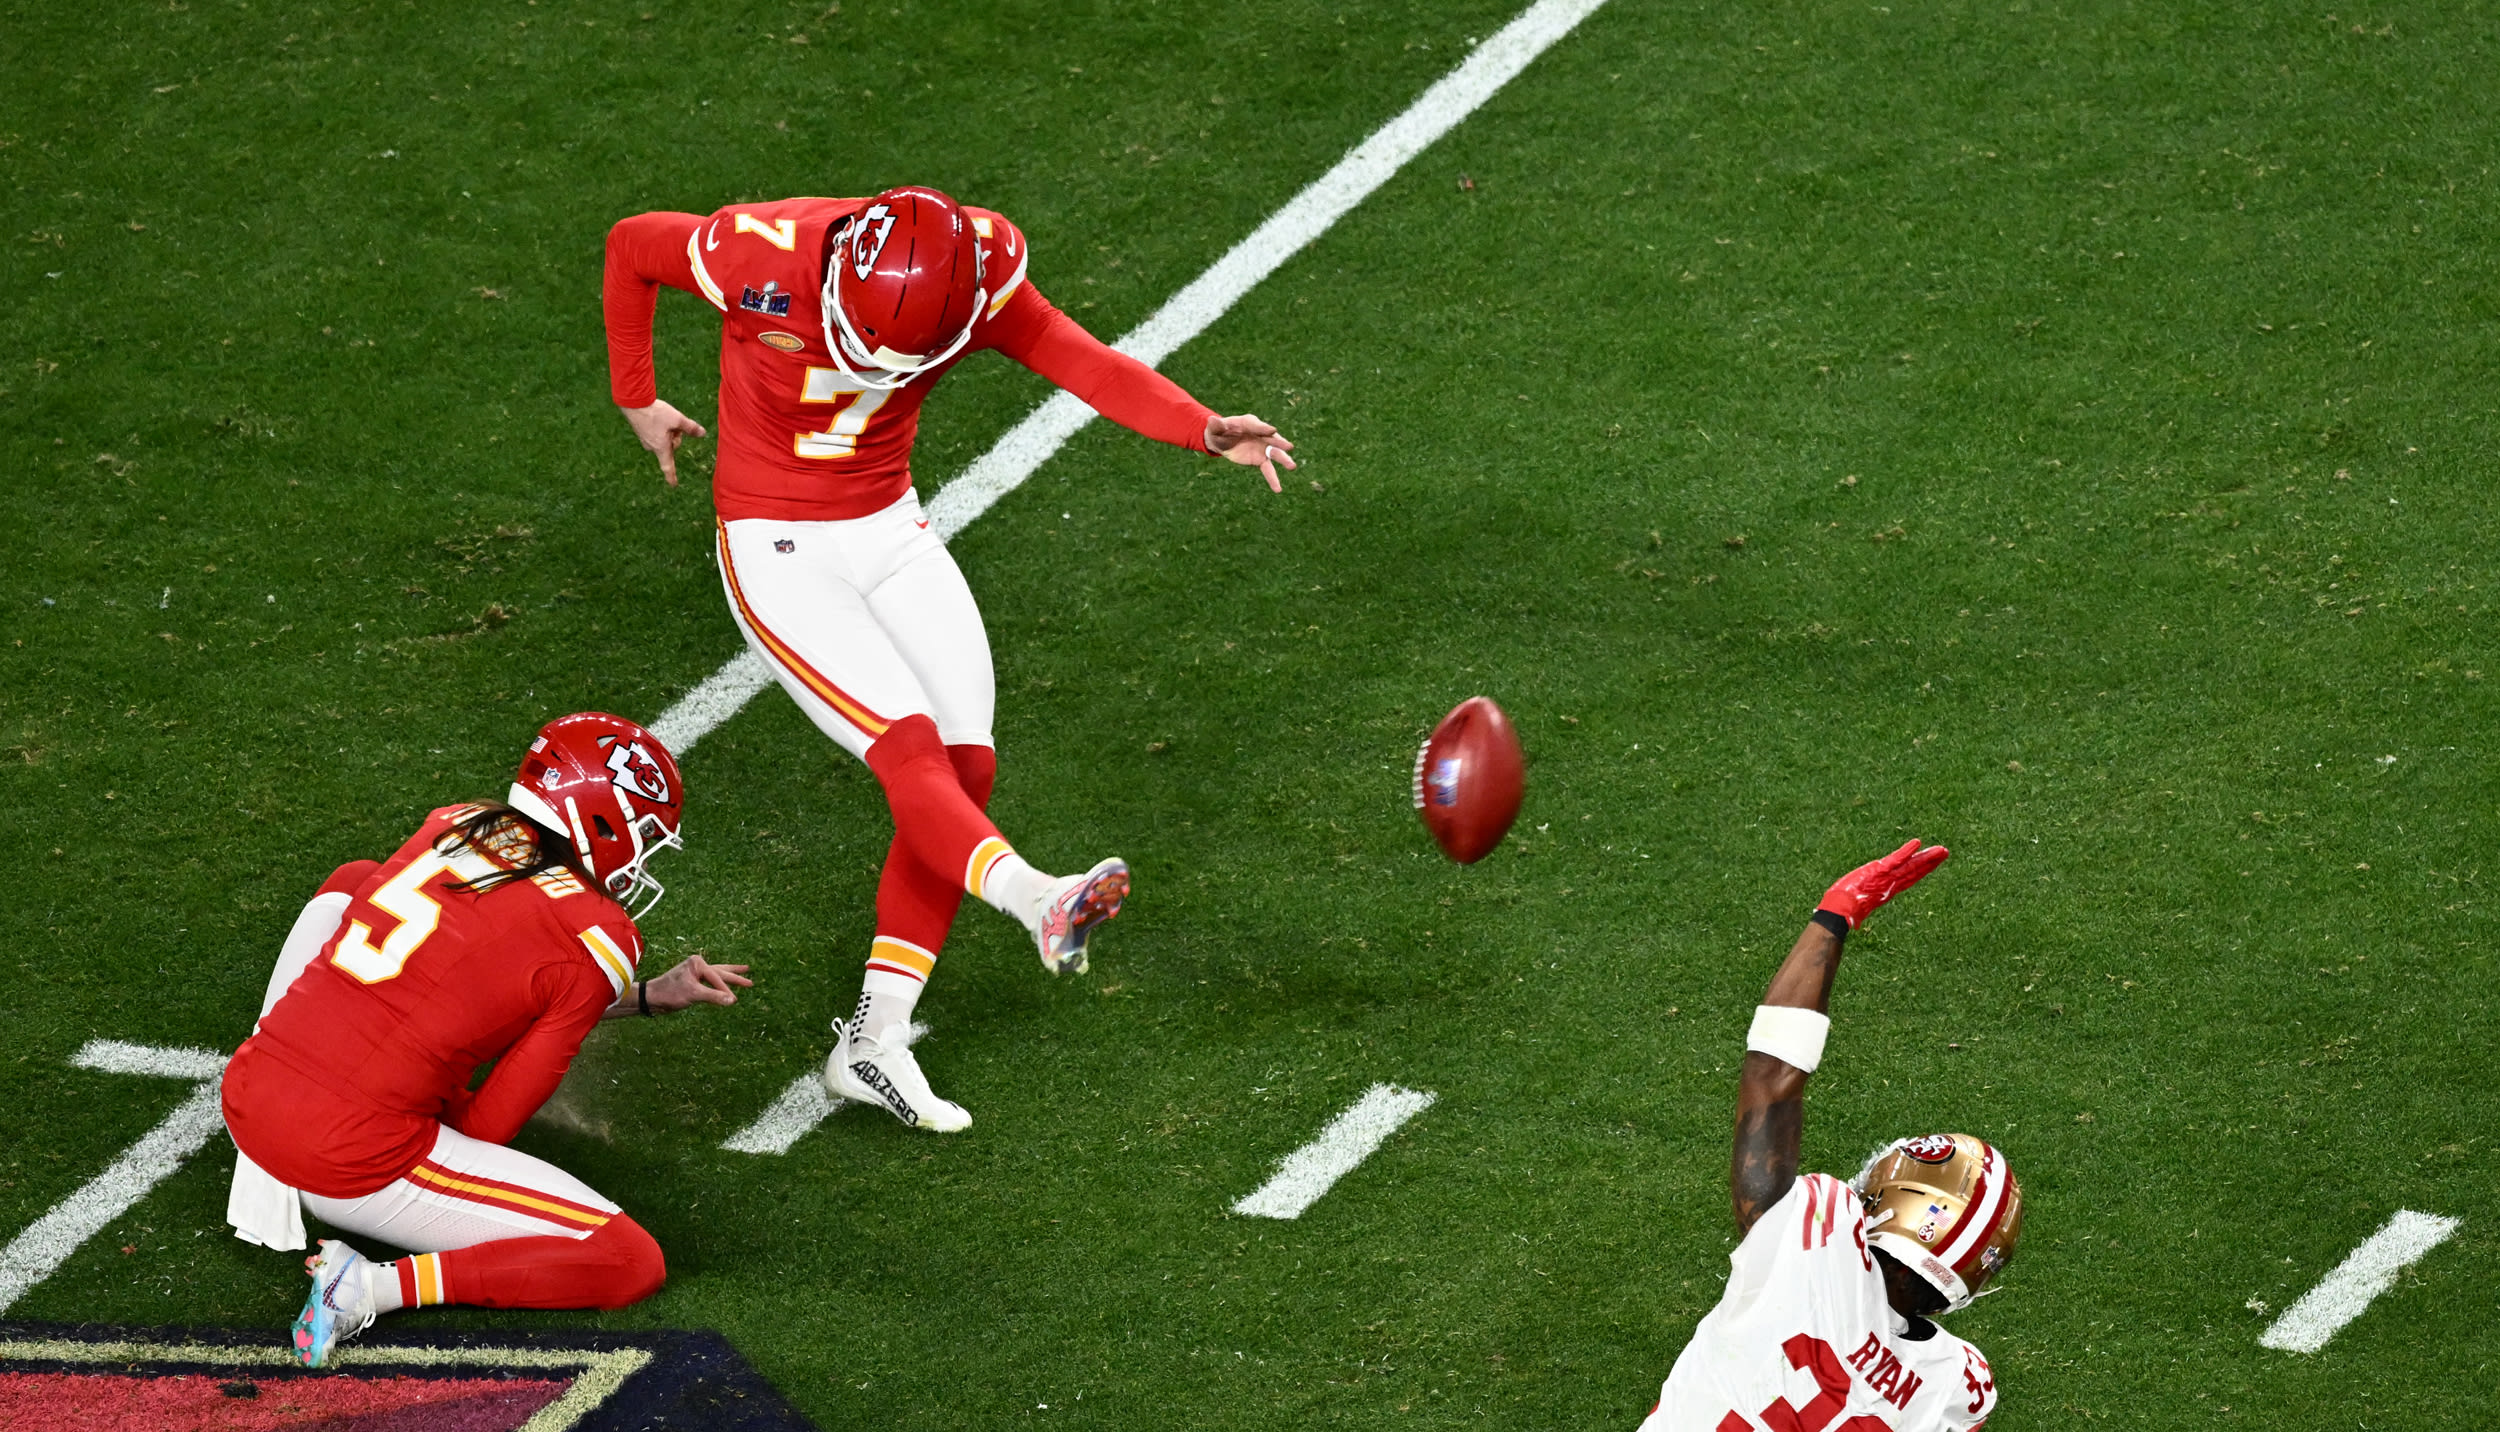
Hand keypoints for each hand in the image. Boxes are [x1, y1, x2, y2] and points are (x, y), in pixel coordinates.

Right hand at [621, 399, 709, 486]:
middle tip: (674, 423)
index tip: (674, 485)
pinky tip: (657, 416)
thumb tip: (703, 434)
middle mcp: (652, 447)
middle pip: (672, 447)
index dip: (672, 477)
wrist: (634, 402)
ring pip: (664, 439)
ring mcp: (645, 440)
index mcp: (661, 448)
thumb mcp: (677, 419)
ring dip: (668, 431)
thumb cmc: (655, 413)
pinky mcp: (642, 433)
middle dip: (676, 436)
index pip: (668, 467)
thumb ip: (690, 428)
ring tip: (664, 418)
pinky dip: (660, 427)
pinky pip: (656, 434)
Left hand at [639, 954, 751, 1011]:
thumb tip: (732, 1000)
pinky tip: (725, 984)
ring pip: (718, 974)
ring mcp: (695, 973)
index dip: (725, 990)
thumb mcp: (693, 995)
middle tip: (750, 981)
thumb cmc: (669, 993)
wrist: (651, 998)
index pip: (717, 978)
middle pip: (721, 972)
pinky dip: (720, 984)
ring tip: (745, 971)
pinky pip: (711, 982)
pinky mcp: (693, 982)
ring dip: (730, 976)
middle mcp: (697, 965)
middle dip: (736, 977)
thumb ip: (713, 996)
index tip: (733, 1001)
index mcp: (697, 963)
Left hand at [1205, 413, 1295, 491]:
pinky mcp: (1260, 459)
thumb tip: (1211, 420)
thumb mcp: (1215, 428)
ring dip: (1283, 459)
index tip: (1272, 431)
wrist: (1221, 441)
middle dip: (1280, 442)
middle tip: (1289, 447)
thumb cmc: (1219, 431)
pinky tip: (1278, 489)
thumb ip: (1216, 425)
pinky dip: (1273, 479)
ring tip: (1292, 466)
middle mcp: (1260, 434)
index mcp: (1249, 423)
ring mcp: (1262, 447)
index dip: (1264, 428)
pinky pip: (1268, 469)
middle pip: (1272, 439)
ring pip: (1275, 454)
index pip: (1258, 426)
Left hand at [1816, 839, 1948, 928]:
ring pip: (1910, 866)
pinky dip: (1906, 851)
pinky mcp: (1880, 871)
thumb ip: (1863, 902)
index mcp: (1886, 888)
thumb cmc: (1845, 906)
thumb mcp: (1859, 900)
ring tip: (1941, 850)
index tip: (1932, 863)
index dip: (1921, 870)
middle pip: (1914, 871)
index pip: (1908, 877)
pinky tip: (1917, 842)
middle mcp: (1890, 883)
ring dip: (1926, 857)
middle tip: (1944, 852)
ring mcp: (1887, 877)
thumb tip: (1857, 919)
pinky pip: (1895, 859)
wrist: (1840, 909)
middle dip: (1929, 862)